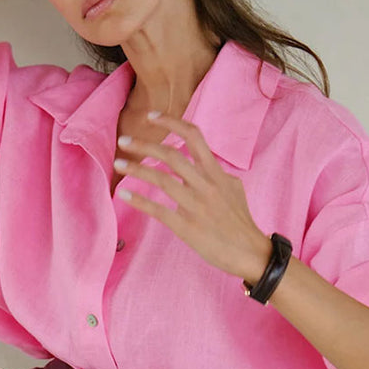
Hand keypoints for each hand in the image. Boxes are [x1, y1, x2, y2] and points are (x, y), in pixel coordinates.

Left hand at [114, 112, 271, 280]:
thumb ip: (217, 174)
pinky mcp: (187, 226)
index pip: (194, 137)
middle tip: (123, 141)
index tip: (151, 116)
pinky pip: (158, 210)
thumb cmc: (241, 222)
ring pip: (161, 179)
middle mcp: (206, 185)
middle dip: (144, 145)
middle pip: (171, 155)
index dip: (171, 123)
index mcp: (216, 173)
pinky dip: (139, 201)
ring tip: (118, 164)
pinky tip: (124, 194)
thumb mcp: (234, 189)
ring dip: (136, 169)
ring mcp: (196, 205)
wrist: (249, 252)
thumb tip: (205, 165)